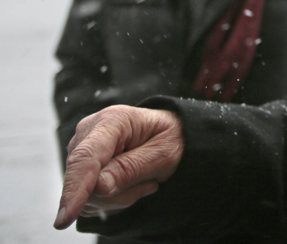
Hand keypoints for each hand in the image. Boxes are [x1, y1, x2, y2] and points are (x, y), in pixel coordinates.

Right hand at [54, 105, 183, 229]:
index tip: (67, 215)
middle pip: (86, 181)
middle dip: (119, 193)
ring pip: (87, 195)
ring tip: (144, 179)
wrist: (168, 134)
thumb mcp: (163, 154)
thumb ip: (131, 169)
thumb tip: (97, 188)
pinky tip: (130, 183)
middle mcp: (88, 132)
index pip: (86, 157)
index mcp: (112, 120)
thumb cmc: (169, 139)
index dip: (75, 187)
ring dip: (118, 198)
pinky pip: (89, 199)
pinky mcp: (79, 168)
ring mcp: (80, 150)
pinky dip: (112, 200)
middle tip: (151, 183)